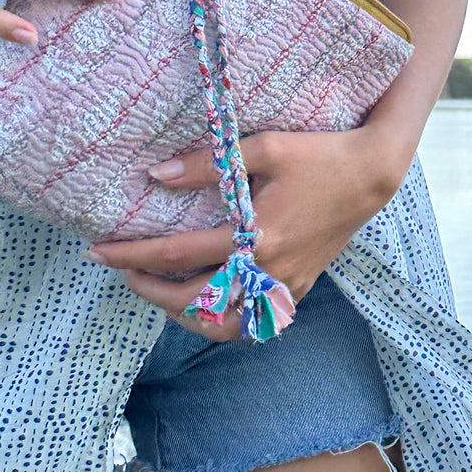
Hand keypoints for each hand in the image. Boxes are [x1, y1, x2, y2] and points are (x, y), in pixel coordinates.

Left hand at [87, 126, 405, 341]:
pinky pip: (250, 319)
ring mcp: (284, 284)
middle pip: (193, 301)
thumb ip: (209, 163)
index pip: (179, 255)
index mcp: (257, 236)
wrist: (371, 174)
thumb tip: (157, 175)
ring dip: (182, 314)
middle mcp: (269, 270)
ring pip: (223, 325)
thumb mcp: (264, 147)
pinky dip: (219, 317)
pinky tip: (203, 297)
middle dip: (148, 289)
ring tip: (158, 289)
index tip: (99, 249)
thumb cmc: (319, 154)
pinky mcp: (297, 287)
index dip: (133, 254)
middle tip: (119, 269)